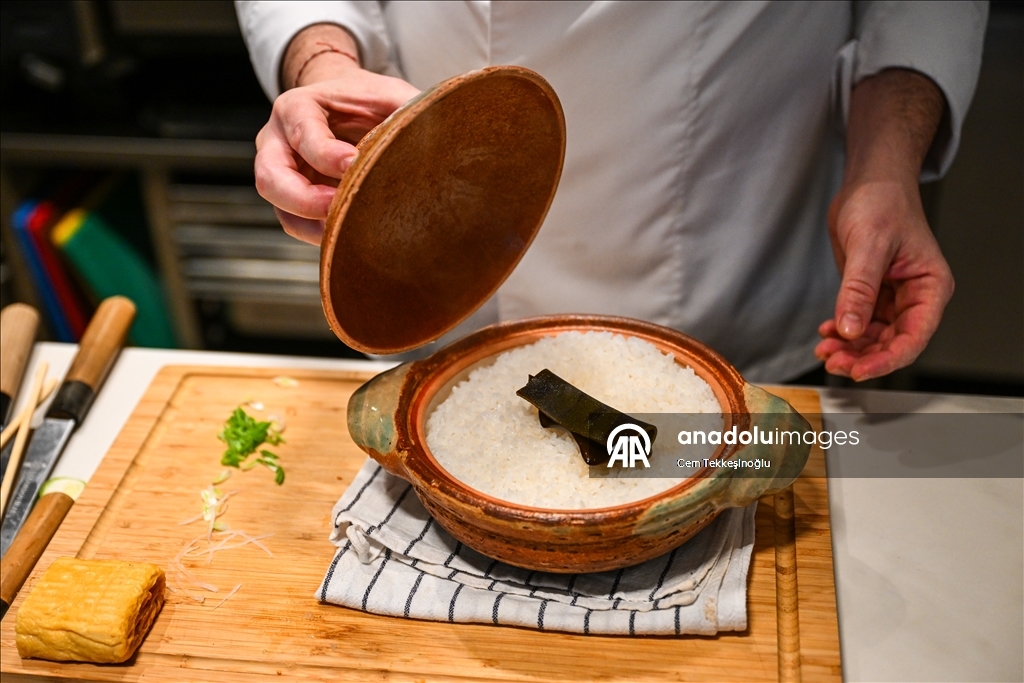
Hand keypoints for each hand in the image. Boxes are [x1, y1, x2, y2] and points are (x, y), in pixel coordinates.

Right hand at [254, 25, 419, 243]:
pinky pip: (296, 224)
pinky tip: (349, 231)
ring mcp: (281, 173)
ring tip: (350, 226)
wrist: (349, 109)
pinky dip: (319, 234)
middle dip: (306, 200)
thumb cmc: (367, 102)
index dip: (328, 155)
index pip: (303, 135)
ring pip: (281, 208)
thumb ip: (407, 107)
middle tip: (341, 207)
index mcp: (297, 107)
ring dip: (314, 224)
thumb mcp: (389, 94)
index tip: (357, 165)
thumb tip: (438, 132)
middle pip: (271, 178)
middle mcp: (277, 141)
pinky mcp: (292, 199)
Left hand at [815, 178, 952, 379]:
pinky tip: (826, 333)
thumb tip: (850, 329)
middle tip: (831, 360)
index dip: (886, 359)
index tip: (858, 370)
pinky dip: (843, 332)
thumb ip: (859, 289)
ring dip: (850, 348)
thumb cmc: (882, 203)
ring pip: (874, 338)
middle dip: (862, 356)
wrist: (869, 183)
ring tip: (824, 350)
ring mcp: (893, 298)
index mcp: (930, 287)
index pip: (914, 337)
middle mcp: (915, 297)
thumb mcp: (869, 245)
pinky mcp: (872, 294)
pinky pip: (859, 323)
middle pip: (892, 343)